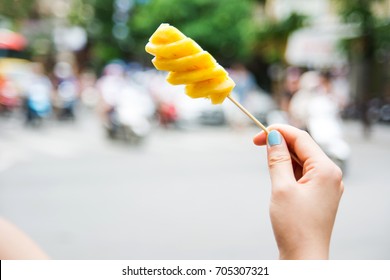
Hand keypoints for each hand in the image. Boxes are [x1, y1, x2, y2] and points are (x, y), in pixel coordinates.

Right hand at [253, 125, 343, 258]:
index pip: (301, 138)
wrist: (304, 257)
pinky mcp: (319, 194)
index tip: (258, 135)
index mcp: (326, 170)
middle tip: (257, 144)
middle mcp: (331, 175)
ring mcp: (326, 185)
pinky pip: (304, 174)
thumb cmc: (294, 226)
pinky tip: (278, 174)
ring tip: (267, 164)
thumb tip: (273, 137)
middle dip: (280, 144)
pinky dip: (289, 170)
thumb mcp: (282, 188)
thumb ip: (278, 159)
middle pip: (303, 148)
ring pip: (303, 161)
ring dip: (284, 157)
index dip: (278, 132)